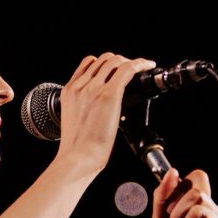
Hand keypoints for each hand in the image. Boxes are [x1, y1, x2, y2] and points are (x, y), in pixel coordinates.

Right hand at [53, 53, 156, 179]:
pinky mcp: (109, 94)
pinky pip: (128, 69)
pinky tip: (148, 66)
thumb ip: (83, 107)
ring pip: (115, 61)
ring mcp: (94, 88)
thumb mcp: (73, 120)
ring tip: (140, 69)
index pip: (88, 64)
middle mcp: (81, 85)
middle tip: (129, 71)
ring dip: (130, 62)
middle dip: (118, 62)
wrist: (78, 157)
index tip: (113, 70)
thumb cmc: (77, 147)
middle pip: (103, 59)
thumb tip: (99, 108)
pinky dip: (140, 64)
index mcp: (69, 91)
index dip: (104, 64)